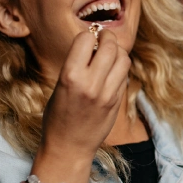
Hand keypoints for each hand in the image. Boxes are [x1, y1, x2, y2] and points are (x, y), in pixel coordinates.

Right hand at [37, 28, 130, 167]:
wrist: (69, 147)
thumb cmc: (57, 116)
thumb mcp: (60, 86)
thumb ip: (77, 65)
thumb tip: (93, 42)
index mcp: (70, 76)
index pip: (85, 39)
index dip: (87, 35)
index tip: (87, 38)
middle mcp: (91, 84)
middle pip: (110, 46)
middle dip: (107, 37)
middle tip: (103, 38)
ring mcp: (107, 94)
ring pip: (123, 59)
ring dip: (118, 52)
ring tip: (110, 54)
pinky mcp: (117, 102)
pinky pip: (124, 75)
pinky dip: (120, 69)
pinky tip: (111, 72)